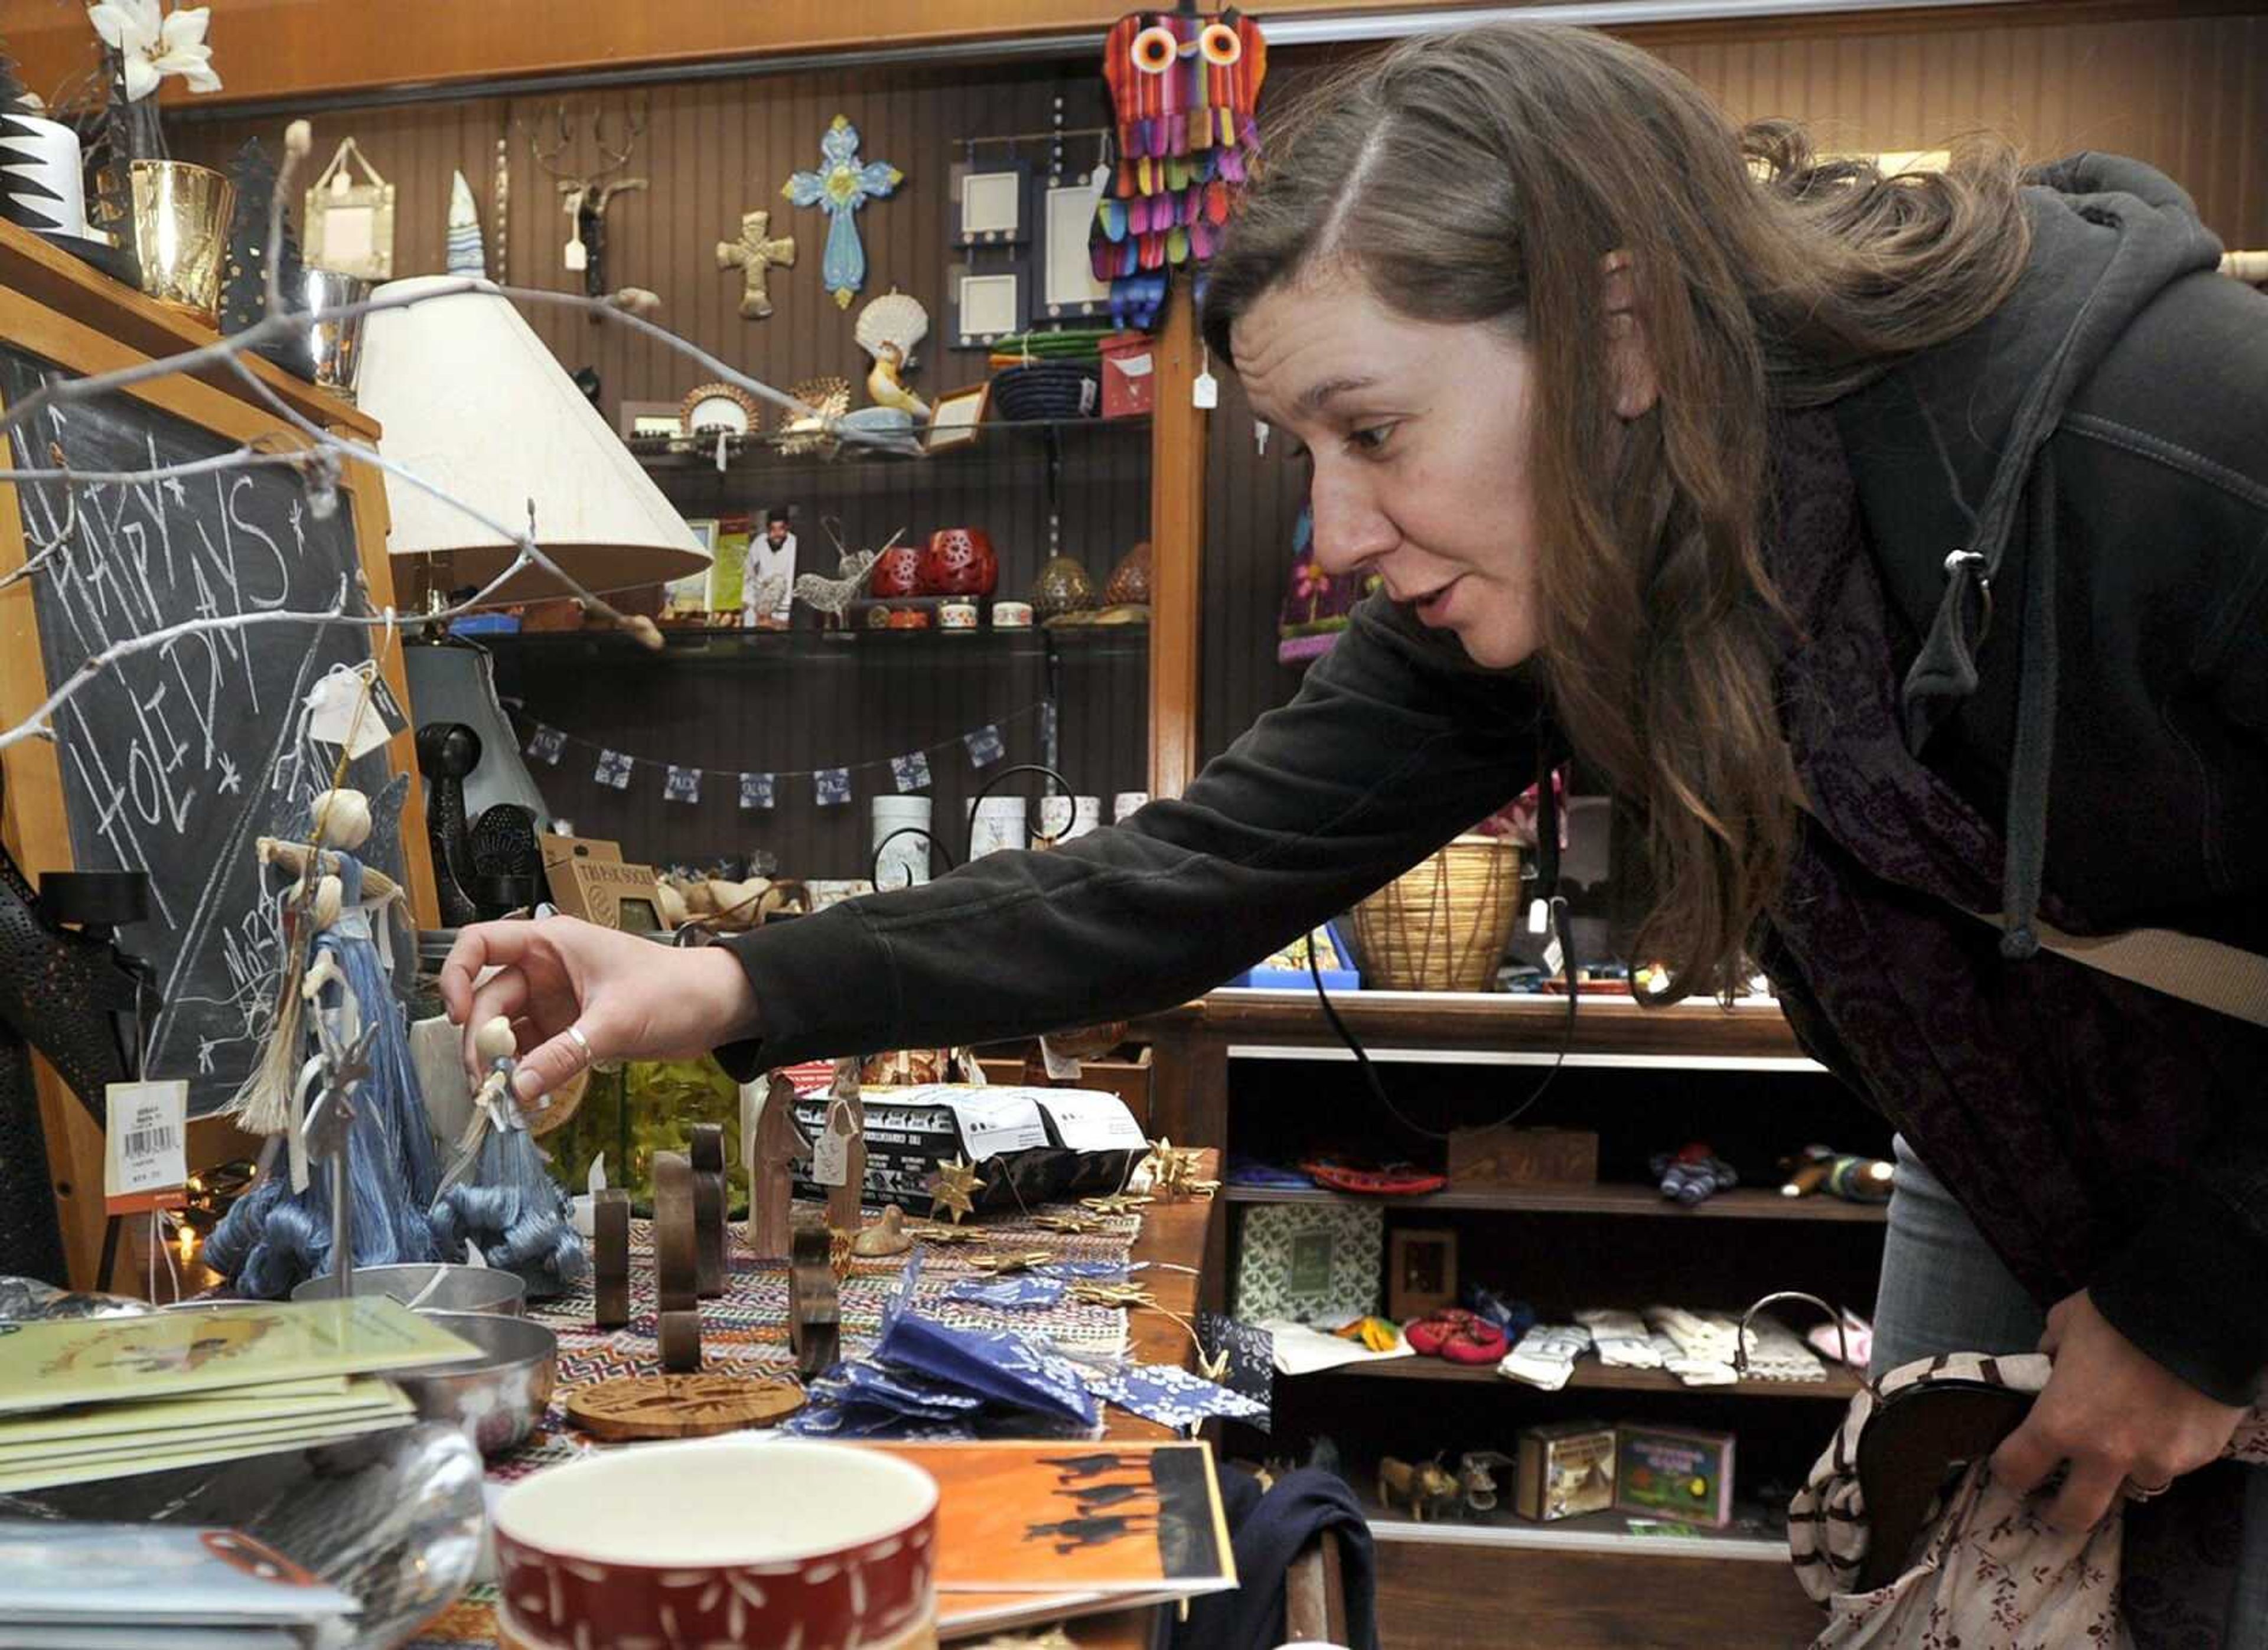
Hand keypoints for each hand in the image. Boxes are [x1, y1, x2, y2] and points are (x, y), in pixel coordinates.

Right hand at [438, 917, 759, 1100]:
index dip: (455, 975)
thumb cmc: (674, 992)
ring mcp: (555, 1000)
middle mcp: (545, 969)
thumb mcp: (616, 1022)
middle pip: (488, 1000)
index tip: (454, 1017)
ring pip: (506, 1029)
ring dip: (498, 1062)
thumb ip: (564, 1055)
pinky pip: (532, 1049)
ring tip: (498, 1100)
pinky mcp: (569, 1028)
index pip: (479, 944)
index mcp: (551, 944)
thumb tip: (515, 1087)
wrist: (718, 1007)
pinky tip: (524, 1098)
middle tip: (484, 1084)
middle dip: (480, 1041)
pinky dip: (524, 1071)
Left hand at [1989, 1290, 2246, 1529]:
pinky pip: (2170, 1464)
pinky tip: (2165, 1421)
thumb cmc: (2118, 1316)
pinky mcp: (2195, 1459)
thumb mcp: (2066, 1323)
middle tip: (2057, 1504)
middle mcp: (2105, 1455)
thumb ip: (2050, 1351)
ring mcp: (2155, 1462)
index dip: (2008, 1472)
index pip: (2017, 1469)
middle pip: (2075, 1514)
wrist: (2198, 1317)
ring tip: (2126, 1441)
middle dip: (2060, 1514)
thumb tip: (2050, 1362)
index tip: (2011, 1470)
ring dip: (2123, 1472)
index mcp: (2060, 1423)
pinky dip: (2162, 1450)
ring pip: (2132, 1487)